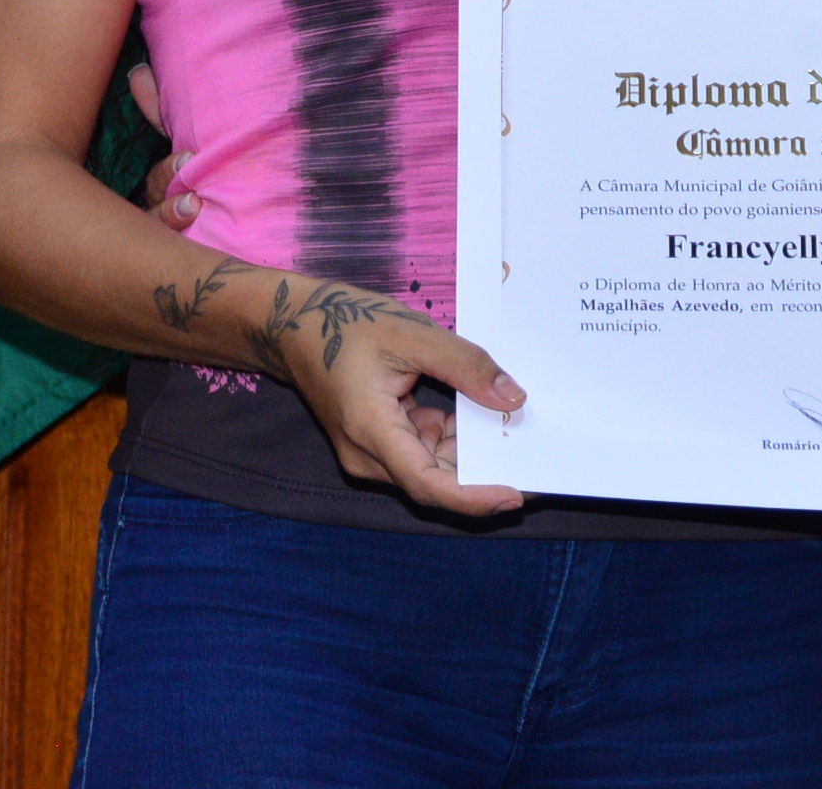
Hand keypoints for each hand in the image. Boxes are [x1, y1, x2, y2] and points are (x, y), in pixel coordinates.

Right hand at [126, 63, 518, 513]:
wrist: (290, 323)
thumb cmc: (344, 323)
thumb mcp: (412, 335)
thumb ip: (466, 366)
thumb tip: (514, 399)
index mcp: (371, 432)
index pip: (431, 486)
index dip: (476, 497)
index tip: (517, 493)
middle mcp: (367, 456)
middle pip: (435, 480)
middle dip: (482, 467)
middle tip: (531, 446)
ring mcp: (368, 452)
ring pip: (429, 465)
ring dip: (467, 446)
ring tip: (507, 417)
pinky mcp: (373, 441)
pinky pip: (419, 449)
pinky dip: (448, 433)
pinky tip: (474, 406)